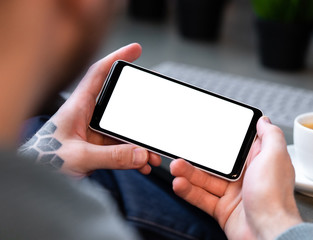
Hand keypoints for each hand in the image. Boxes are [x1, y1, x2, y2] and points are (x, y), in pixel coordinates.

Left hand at [19, 43, 160, 177]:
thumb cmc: (45, 161)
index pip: (98, 74)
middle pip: (119, 102)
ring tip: (152, 153)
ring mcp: (94, 132)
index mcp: (78, 106)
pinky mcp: (98, 147)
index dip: (116, 58)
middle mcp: (88, 115)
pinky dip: (134, 155)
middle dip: (140, 105)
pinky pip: (122, 148)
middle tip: (157, 104)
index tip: (135, 50)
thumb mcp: (78, 156)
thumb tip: (140, 153)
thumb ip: (111, 156)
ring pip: (124, 130)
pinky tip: (142, 164)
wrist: (35, 177)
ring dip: (140, 141)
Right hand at [170, 117, 301, 239]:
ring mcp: (233, 195)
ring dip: (188, 173)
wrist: (268, 234)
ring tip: (175, 167)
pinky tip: (179, 184)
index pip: (236, 147)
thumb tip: (263, 120)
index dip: (222, 139)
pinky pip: (202, 198)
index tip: (205, 132)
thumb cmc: (274, 197)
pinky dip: (189, 191)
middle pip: (216, 164)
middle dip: (198, 158)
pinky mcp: (223, 210)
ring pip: (206, 180)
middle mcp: (245, 177)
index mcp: (258, 162)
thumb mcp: (275, 156)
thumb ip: (269, 135)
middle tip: (182, 151)